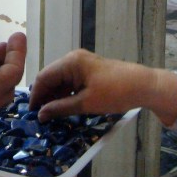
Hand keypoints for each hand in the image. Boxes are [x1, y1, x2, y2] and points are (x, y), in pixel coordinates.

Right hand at [28, 49, 176, 125]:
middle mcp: (73, 59)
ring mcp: (82, 64)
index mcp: (70, 62)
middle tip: (40, 117)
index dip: (36, 95)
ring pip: (61, 81)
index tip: (31, 113)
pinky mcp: (89, 71)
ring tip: (50, 115)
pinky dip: (66, 94)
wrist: (145, 86)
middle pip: (51, 78)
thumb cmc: (115, 92)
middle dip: (44, 96)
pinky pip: (71, 82)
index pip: (44, 77)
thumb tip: (41, 115)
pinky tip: (63, 108)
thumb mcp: (86, 103)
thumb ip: (61, 108)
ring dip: (55, 97)